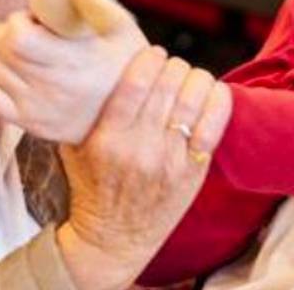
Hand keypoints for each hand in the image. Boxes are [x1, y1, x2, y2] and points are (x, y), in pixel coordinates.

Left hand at [0, 9, 147, 142]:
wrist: (132, 114)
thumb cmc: (126, 65)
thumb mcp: (121, 26)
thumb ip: (95, 1)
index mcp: (74, 60)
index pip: (18, 38)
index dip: (18, 21)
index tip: (34, 19)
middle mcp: (53, 87)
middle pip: (2, 51)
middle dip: (9, 33)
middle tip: (31, 32)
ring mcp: (39, 109)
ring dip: (5, 55)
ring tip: (30, 53)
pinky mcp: (31, 124)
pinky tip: (18, 75)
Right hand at [55, 47, 232, 289]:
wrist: (114, 240)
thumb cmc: (92, 187)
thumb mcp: (75, 148)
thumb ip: (84, 111)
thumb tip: (97, 65)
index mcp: (109, 139)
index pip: (136, 83)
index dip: (149, 58)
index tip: (151, 53)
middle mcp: (141, 148)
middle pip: (168, 84)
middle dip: (172, 65)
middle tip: (170, 65)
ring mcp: (171, 161)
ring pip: (194, 98)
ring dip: (195, 77)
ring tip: (189, 77)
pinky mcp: (194, 172)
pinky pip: (215, 124)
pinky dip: (218, 99)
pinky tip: (212, 90)